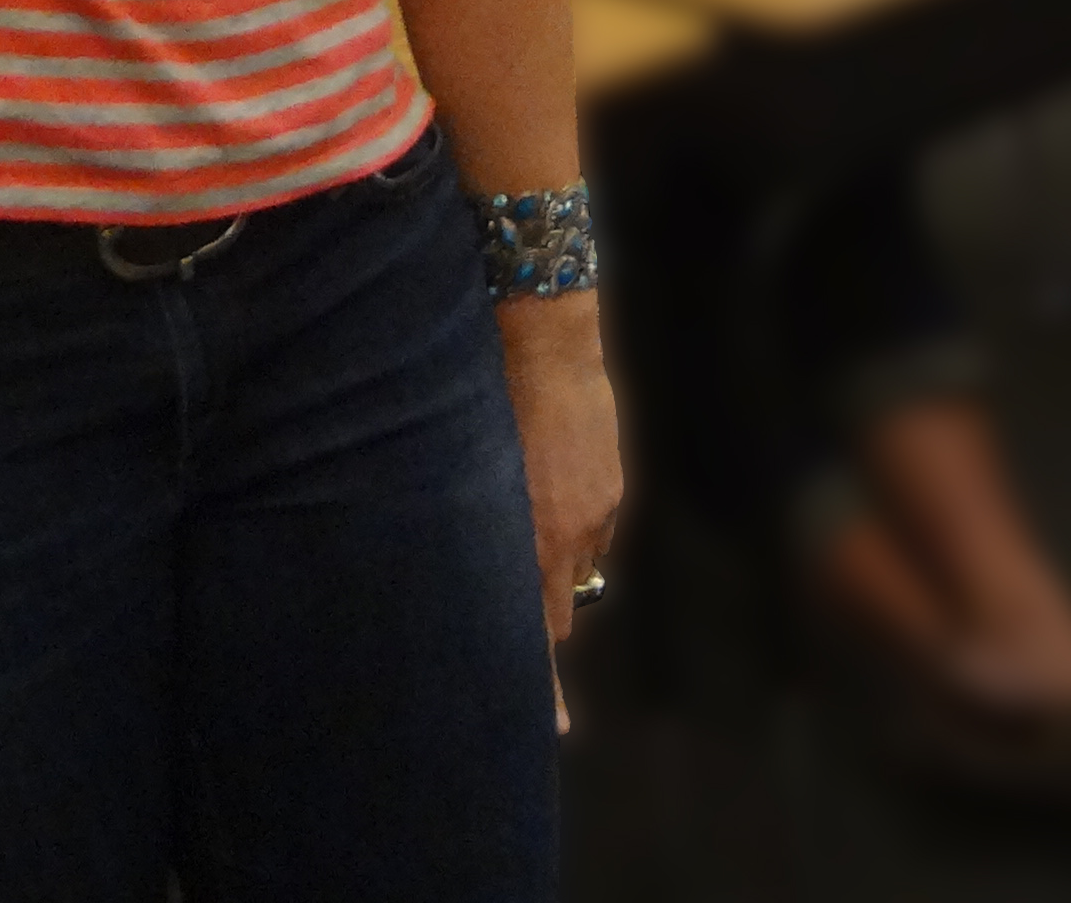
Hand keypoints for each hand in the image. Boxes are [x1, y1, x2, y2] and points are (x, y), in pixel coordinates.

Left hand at [501, 293, 623, 721]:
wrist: (542, 342)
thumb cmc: (481, 401)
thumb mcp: (461, 472)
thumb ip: (472, 523)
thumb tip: (476, 564)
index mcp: (522, 541)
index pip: (537, 635)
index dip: (543, 686)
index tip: (554, 728)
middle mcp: (561, 540)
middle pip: (555, 609)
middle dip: (538, 613)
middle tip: (520, 607)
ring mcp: (592, 516)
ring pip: (574, 565)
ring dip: (554, 558)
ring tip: (528, 512)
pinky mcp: (609, 491)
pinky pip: (593, 528)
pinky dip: (575, 522)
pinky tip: (552, 481)